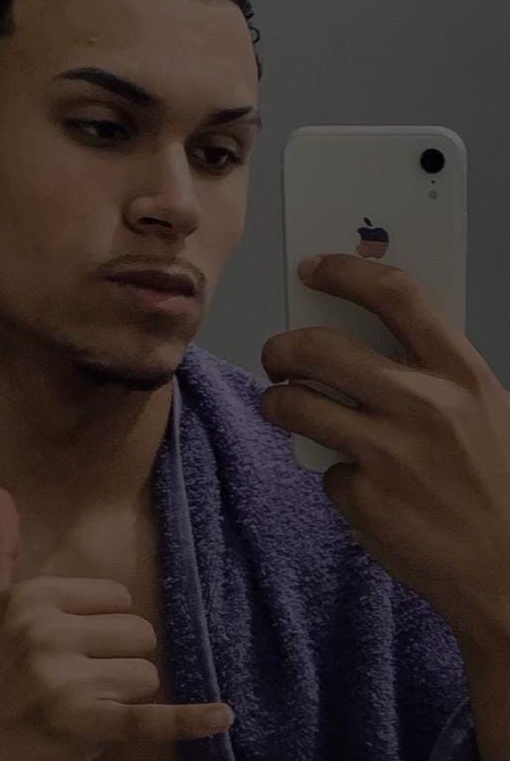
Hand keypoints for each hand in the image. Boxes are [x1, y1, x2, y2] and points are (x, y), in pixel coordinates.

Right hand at [0, 485, 233, 760]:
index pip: (116, 597)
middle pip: (138, 633)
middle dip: (119, 660)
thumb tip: (1, 489)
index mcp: (33, 597)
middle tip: (80, 680)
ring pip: (145, 675)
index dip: (102, 624)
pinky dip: (188, 719)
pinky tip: (220, 714)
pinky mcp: (83, 724)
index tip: (72, 644)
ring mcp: (67, 680)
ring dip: (124, 697)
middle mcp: (49, 632)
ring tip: (82, 708)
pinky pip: (149, 718)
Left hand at [259, 253, 509, 652]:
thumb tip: (364, 333)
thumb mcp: (485, 410)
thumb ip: (432, 372)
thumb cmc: (498, 482)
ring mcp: (389, 454)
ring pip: (296, 404)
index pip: (395, 296)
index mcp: (461, 374)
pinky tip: (362, 485)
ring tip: (282, 405)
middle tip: (276, 356)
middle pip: (321, 348)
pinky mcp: (364, 498)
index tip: (314, 267)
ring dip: (277, 402)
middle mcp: (423, 406)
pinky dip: (334, 472)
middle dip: (282, 346)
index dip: (347, 271)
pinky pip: (325, 469)